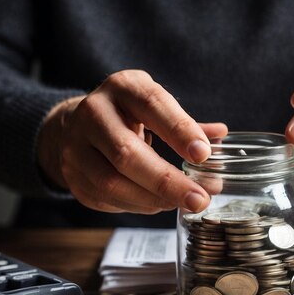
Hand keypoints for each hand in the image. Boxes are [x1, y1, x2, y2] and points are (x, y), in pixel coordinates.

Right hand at [38, 69, 226, 213]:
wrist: (75, 125)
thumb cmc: (127, 114)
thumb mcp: (155, 106)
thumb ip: (186, 123)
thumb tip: (221, 135)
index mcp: (123, 88)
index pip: (151, 105)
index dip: (179, 130)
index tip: (204, 154)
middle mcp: (94, 113)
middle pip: (126, 153)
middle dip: (167, 181)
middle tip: (200, 199)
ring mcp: (76, 146)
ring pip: (112, 182)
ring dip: (153, 199)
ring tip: (183, 203)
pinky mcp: (72, 175)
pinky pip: (106, 198)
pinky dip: (138, 206)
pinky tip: (158, 204)